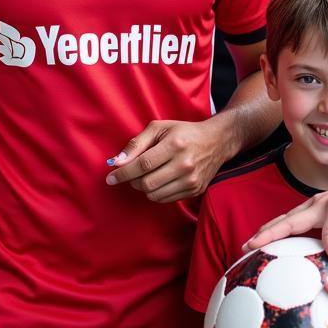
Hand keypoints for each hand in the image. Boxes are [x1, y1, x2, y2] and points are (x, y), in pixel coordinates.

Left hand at [105, 117, 228, 202]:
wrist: (217, 141)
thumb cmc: (184, 132)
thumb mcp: (159, 128)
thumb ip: (136, 143)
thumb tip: (117, 162)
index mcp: (175, 145)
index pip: (143, 164)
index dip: (123, 173)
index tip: (110, 177)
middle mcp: (185, 164)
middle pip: (147, 183)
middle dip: (133, 181)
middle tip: (132, 174)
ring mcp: (191, 179)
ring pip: (154, 195)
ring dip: (144, 188)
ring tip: (147, 176)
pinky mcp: (195, 190)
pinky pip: (166, 199)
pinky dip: (156, 193)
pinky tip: (159, 180)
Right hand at [242, 170, 327, 260]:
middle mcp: (320, 203)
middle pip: (291, 220)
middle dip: (270, 234)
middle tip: (250, 246)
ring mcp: (313, 204)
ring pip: (285, 219)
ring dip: (267, 231)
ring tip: (248, 245)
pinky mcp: (311, 207)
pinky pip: (290, 219)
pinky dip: (275, 228)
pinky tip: (264, 238)